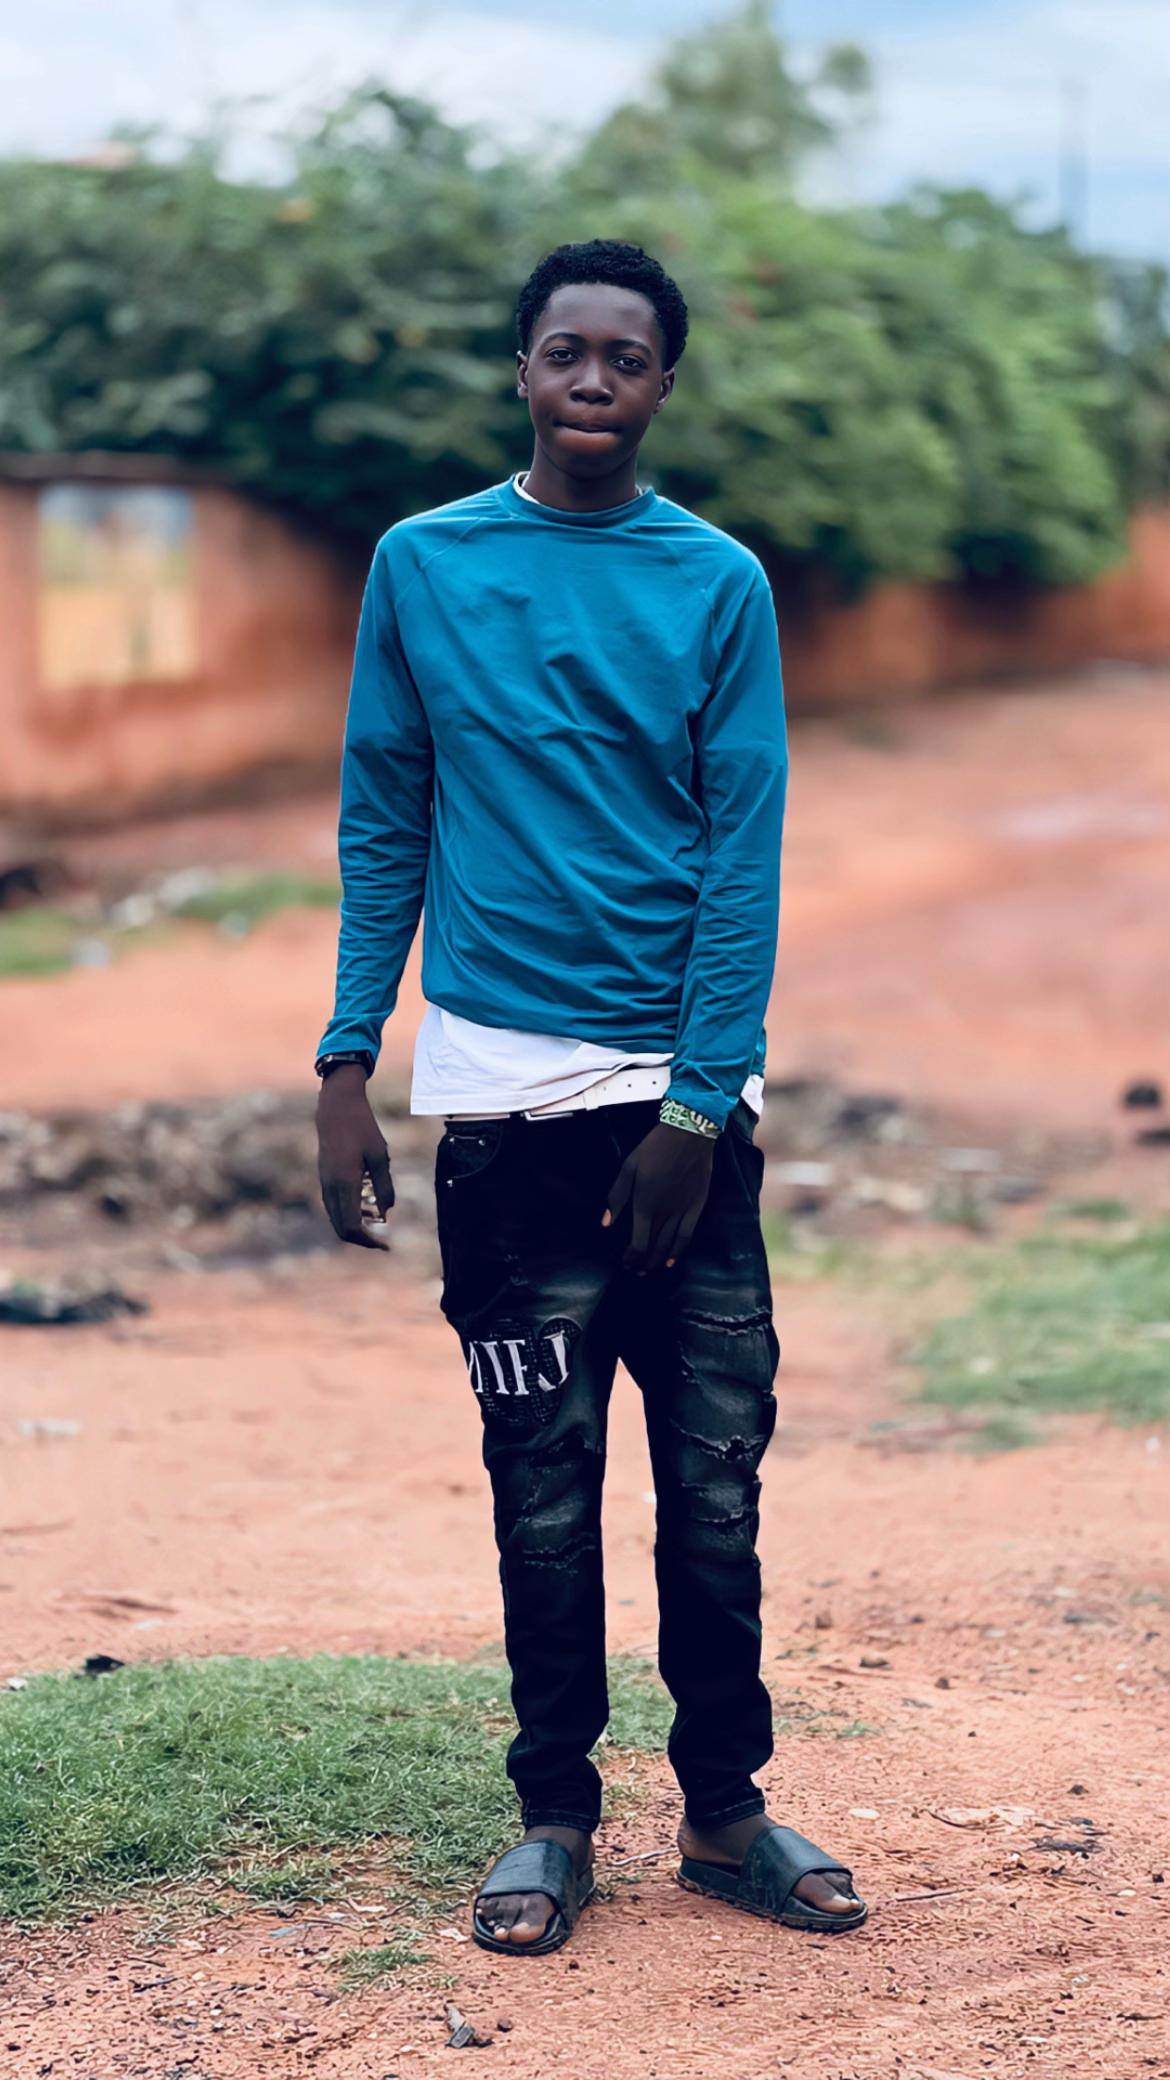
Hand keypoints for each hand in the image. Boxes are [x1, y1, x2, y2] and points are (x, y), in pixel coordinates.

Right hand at [316, 1064, 394, 1248]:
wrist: (336, 1108)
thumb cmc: (362, 1128)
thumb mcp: (380, 1157)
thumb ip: (384, 1187)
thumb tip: (386, 1213)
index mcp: (346, 1183)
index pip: (352, 1227)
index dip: (368, 1241)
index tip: (386, 1245)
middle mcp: (331, 1187)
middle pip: (341, 1228)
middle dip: (362, 1239)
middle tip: (382, 1241)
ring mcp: (324, 1182)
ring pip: (335, 1218)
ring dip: (354, 1225)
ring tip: (376, 1220)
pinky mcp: (323, 1177)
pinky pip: (333, 1205)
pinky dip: (347, 1213)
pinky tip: (365, 1206)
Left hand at [601, 1120, 715, 1274]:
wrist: (687, 1135)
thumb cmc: (654, 1149)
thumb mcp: (628, 1168)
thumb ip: (616, 1197)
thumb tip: (605, 1223)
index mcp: (645, 1205)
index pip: (638, 1244)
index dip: (631, 1258)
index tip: (625, 1263)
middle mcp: (664, 1213)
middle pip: (653, 1249)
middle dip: (643, 1263)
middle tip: (636, 1271)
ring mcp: (682, 1211)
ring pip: (669, 1245)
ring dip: (658, 1261)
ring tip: (650, 1270)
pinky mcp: (697, 1206)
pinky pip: (688, 1235)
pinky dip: (679, 1250)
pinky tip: (671, 1260)